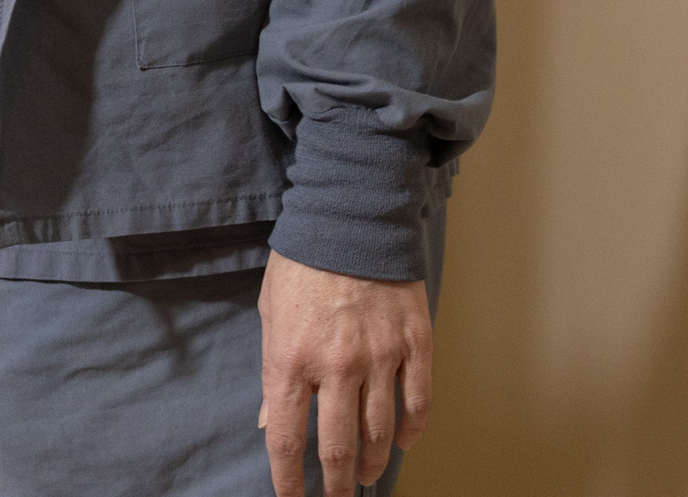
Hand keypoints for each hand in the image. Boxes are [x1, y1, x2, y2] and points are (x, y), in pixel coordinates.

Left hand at [259, 252, 431, 496]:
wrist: (348, 217)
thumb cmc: (301, 263)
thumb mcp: (269, 313)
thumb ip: (273, 371)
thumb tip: (271, 423)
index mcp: (290, 358)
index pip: (287, 438)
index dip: (289, 479)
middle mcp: (335, 366)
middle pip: (336, 446)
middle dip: (334, 484)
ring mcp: (380, 357)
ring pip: (379, 432)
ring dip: (372, 462)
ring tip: (366, 477)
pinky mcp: (415, 344)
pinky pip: (418, 402)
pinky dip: (411, 431)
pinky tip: (401, 443)